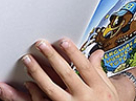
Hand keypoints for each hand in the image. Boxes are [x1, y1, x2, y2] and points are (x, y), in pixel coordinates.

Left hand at [0, 39, 116, 100]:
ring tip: (28, 60)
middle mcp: (85, 98)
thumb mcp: (107, 88)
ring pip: (52, 89)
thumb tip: (97, 52)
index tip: (62, 41)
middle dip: (52, 58)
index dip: (73, 53)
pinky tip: (28, 84)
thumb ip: (98, 71)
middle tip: (41, 44)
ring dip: (38, 73)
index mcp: (98, 88)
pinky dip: (35, 93)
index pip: (84, 67)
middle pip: (66, 75)